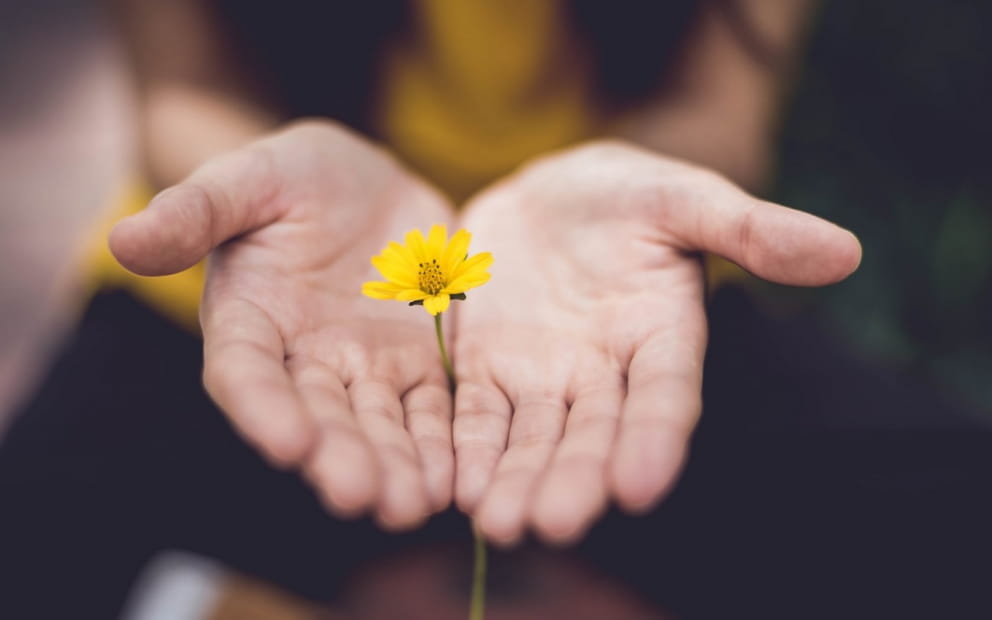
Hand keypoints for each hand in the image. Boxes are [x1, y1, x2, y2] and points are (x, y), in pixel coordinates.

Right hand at [110, 121, 455, 529]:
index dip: (263, 409)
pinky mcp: (419, 363)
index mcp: (250, 320)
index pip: (246, 373)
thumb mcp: (248, 178)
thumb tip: (123, 238)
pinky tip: (457, 477)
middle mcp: (304, 359)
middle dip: (340, 457)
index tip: (288, 443)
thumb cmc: (293, 176)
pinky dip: (442, 443)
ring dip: (395, 466)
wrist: (364, 183)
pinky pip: (432, 408)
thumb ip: (196, 210)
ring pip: (379, 424)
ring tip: (413, 505)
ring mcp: (365, 367)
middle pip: (319, 416)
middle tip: (362, 497)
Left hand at [452, 141, 861, 544]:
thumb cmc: (625, 194)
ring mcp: (543, 376)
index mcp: (661, 335)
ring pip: (532, 438)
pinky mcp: (486, 369)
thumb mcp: (682, 197)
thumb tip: (845, 252)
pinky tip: (454, 486)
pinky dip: (467, 449)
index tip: (640, 486)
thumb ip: (750, 228)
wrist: (546, 195)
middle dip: (574, 479)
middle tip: (554, 523)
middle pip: (592, 434)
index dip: (655, 438)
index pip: (665, 396)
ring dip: (516, 481)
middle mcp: (604, 372)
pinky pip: (475, 415)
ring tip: (499, 524)